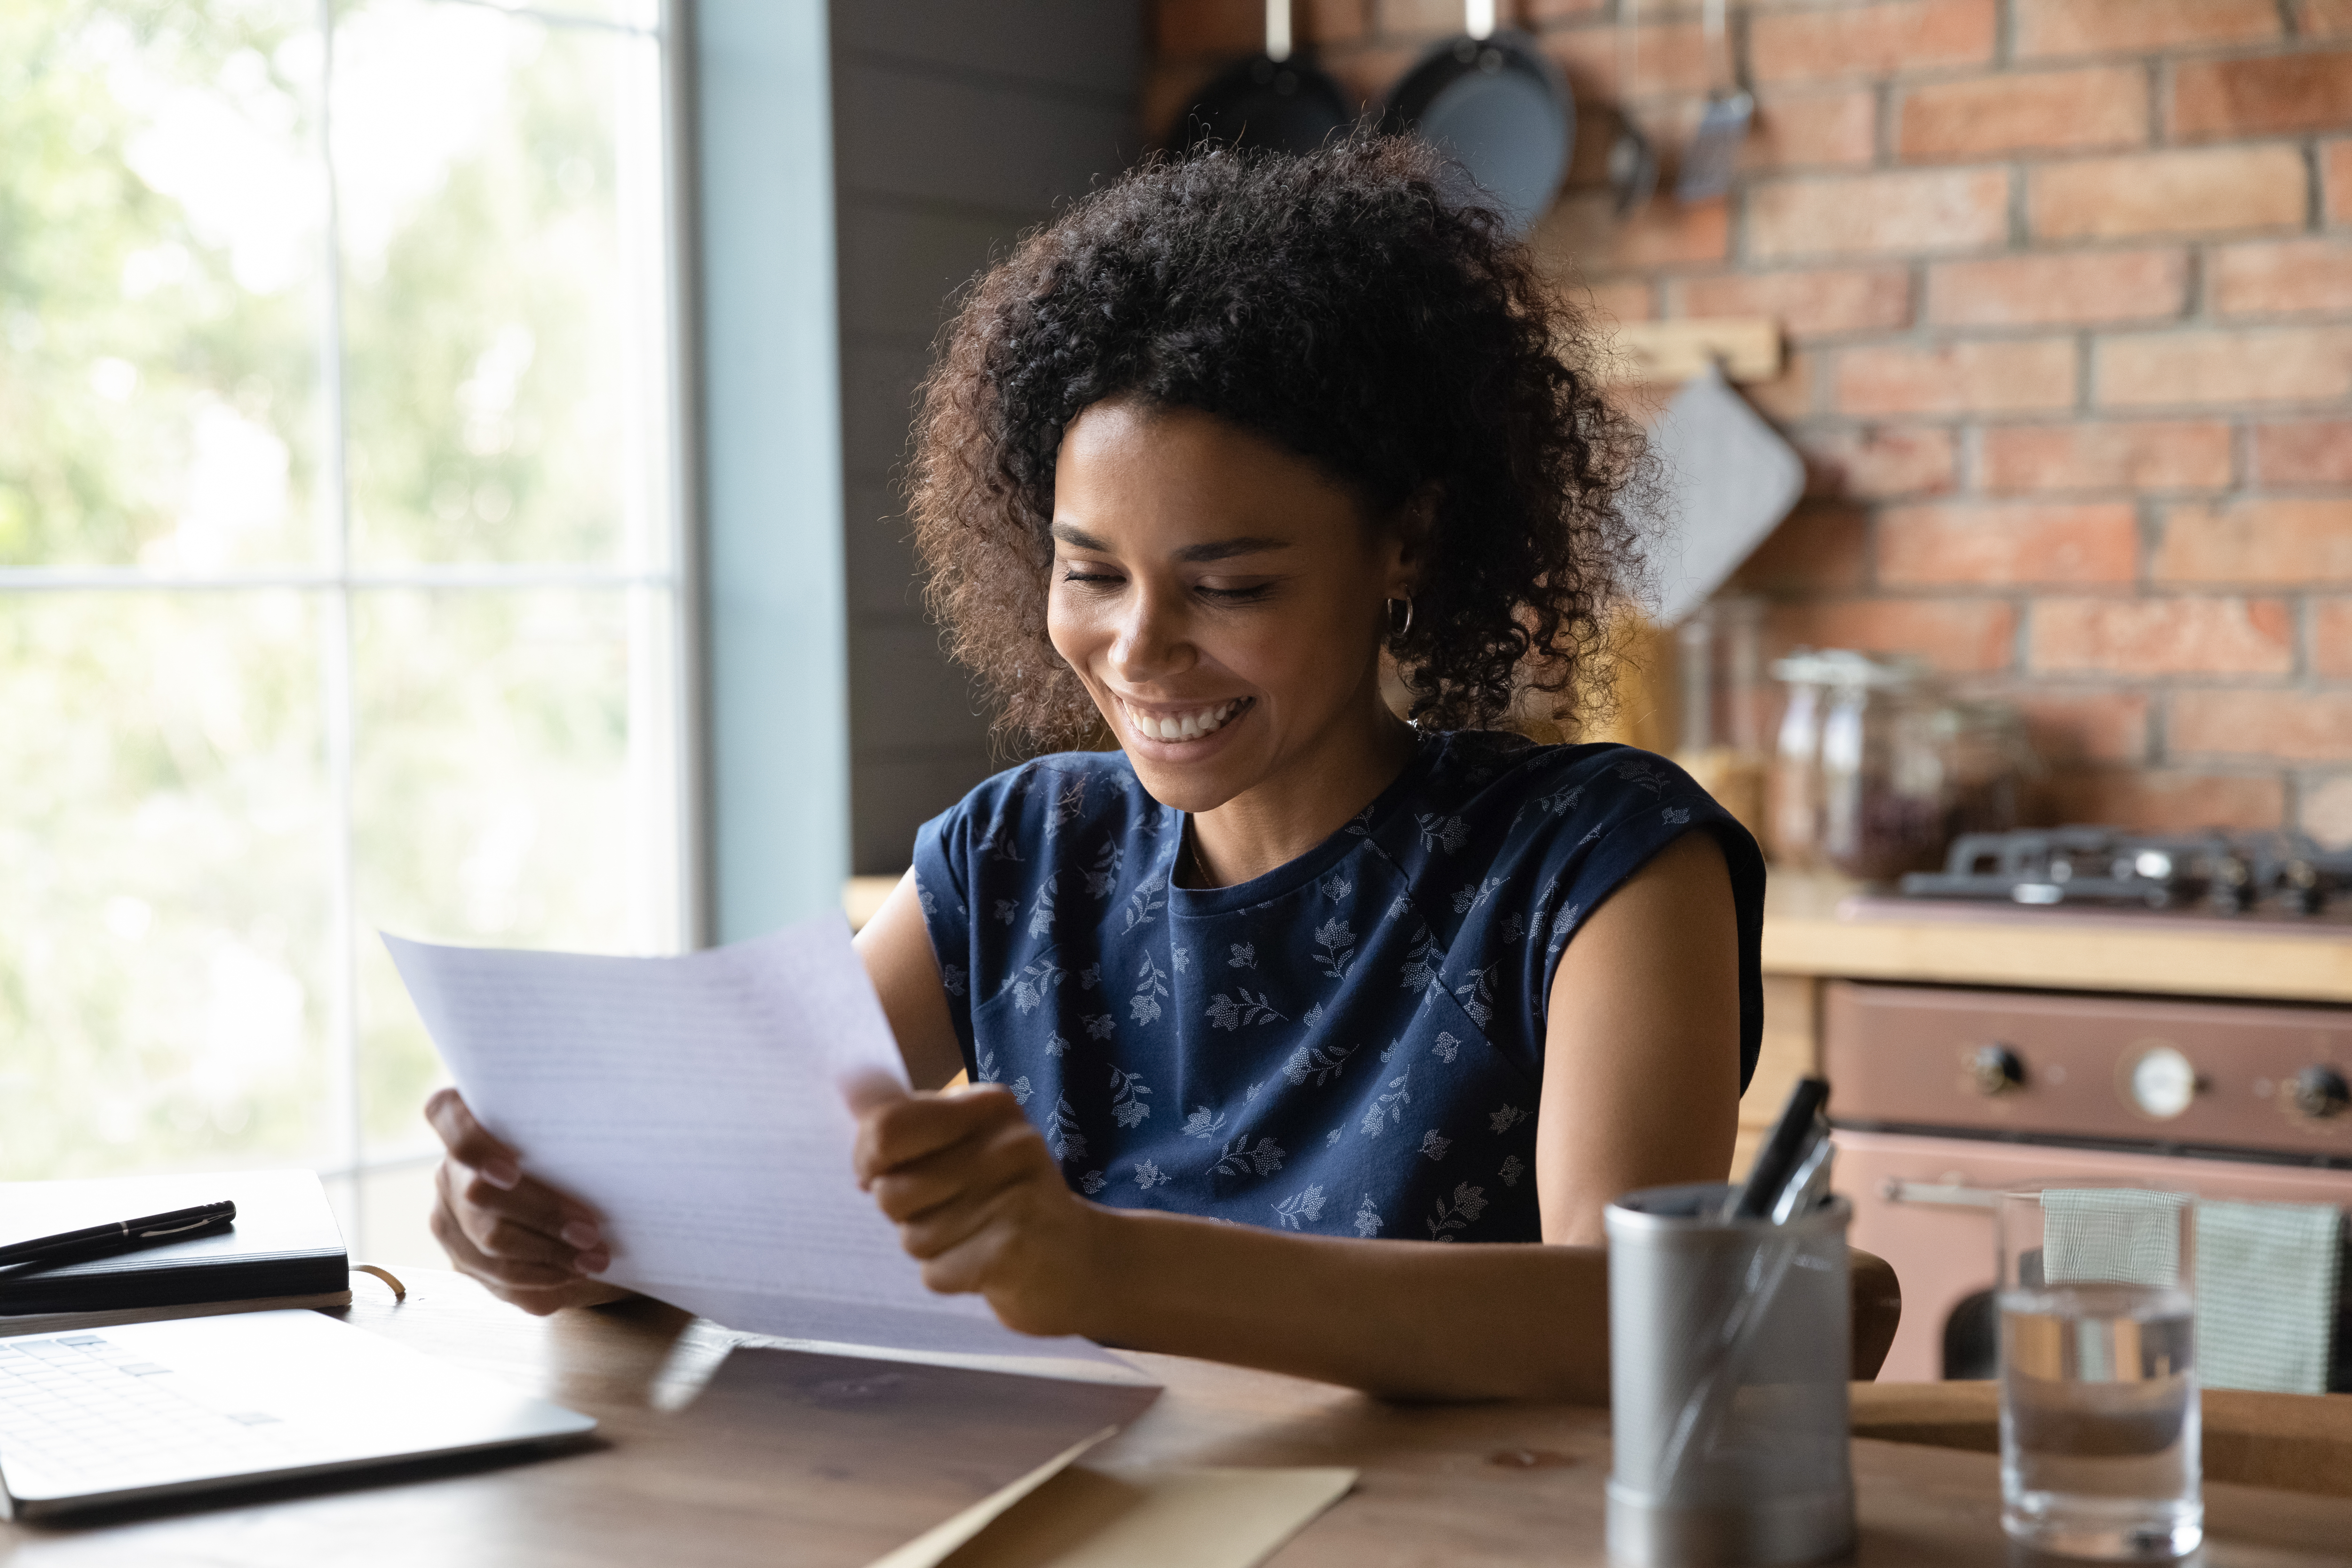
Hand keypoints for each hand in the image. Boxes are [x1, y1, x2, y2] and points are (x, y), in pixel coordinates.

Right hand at [423, 1088, 632, 1315]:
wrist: (587, 1207)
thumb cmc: (587, 1160)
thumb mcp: (580, 1140)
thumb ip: (574, 1136)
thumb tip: (611, 1143)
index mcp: (467, 1120)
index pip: (444, 1112)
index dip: (471, 1142)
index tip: (512, 1172)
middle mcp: (452, 1170)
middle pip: (479, 1195)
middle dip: (542, 1216)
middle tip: (591, 1232)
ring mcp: (450, 1218)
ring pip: (489, 1245)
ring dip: (548, 1256)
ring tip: (594, 1258)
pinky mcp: (465, 1259)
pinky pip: (497, 1278)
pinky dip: (542, 1279)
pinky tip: (574, 1272)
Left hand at [847, 1073, 1106, 1338]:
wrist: (1086, 1262)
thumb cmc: (1007, 1202)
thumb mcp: (964, 1147)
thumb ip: (908, 1126)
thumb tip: (847, 1087)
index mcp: (988, 1106)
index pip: (887, 1127)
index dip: (868, 1161)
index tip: (880, 1175)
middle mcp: (1006, 1141)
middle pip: (892, 1191)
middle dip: (906, 1215)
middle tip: (951, 1211)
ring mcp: (1013, 1194)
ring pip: (913, 1238)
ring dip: (934, 1249)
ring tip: (975, 1237)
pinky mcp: (1014, 1249)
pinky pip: (937, 1272)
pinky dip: (953, 1277)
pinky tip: (988, 1266)